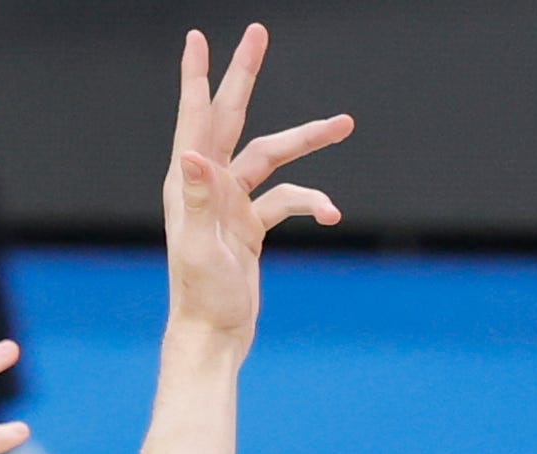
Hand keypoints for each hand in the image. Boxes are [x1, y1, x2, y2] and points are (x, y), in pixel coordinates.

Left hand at [164, 24, 350, 347]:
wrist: (214, 338)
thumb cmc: (201, 299)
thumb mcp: (200, 248)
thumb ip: (196, 200)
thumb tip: (191, 155)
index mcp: (190, 183)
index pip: (196, 117)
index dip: (197, 76)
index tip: (199, 38)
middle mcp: (207, 185)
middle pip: (232, 118)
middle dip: (246, 76)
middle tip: (259, 32)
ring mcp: (231, 203)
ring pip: (273, 158)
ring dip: (307, 142)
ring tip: (345, 124)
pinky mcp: (250, 226)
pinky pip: (286, 201)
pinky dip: (311, 203)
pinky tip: (332, 216)